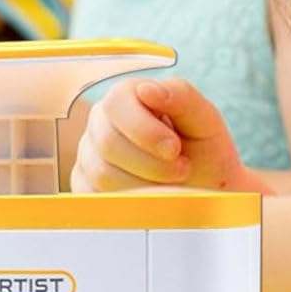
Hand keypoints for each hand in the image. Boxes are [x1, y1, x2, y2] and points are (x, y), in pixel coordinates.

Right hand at [71, 77, 254, 193]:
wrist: (204, 194)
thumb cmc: (205, 154)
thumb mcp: (205, 122)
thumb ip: (181, 97)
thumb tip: (146, 89)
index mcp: (128, 96)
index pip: (117, 102)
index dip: (145, 130)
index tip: (174, 149)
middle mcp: (101, 121)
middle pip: (109, 142)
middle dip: (152, 163)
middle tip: (181, 170)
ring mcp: (89, 154)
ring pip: (103, 174)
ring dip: (146, 185)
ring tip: (171, 184)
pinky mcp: (85, 186)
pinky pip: (98, 198)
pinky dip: (131, 202)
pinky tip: (151, 196)